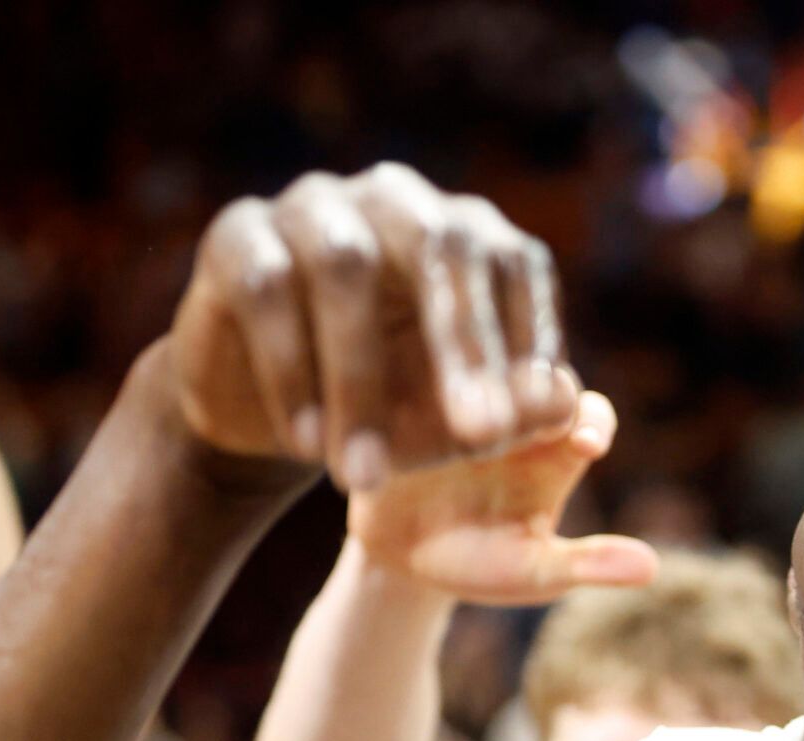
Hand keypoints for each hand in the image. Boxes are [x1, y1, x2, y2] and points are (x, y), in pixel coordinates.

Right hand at [170, 163, 576, 490]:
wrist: (283, 423)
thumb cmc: (395, 413)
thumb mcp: (460, 427)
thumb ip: (521, 416)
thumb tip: (565, 404)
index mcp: (467, 235)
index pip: (515, 262)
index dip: (528, 337)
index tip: (528, 423)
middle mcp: (397, 201)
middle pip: (440, 246)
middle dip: (463, 345)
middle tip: (478, 435)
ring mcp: (313, 207)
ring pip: (345, 265)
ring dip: (359, 377)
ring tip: (364, 476)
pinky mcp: (238, 234)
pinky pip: (268, 289)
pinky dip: (291, 372)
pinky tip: (307, 443)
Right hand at [348, 388, 656, 604]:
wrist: (402, 561)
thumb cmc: (483, 565)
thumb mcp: (535, 572)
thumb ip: (588, 563)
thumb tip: (650, 571)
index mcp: (557, 444)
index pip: (588, 414)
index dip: (592, 423)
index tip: (587, 446)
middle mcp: (513, 408)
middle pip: (532, 375)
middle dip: (530, 384)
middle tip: (524, 402)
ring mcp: (458, 399)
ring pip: (471, 367)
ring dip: (469, 374)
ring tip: (461, 395)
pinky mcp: (404, 400)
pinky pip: (405, 380)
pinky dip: (406, 382)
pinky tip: (397, 388)